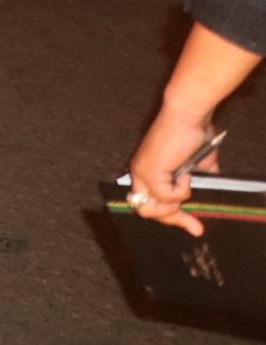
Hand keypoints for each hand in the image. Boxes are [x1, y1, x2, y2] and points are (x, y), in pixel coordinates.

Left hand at [125, 106, 219, 236]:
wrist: (188, 117)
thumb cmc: (193, 138)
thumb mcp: (197, 170)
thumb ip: (196, 188)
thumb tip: (205, 208)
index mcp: (147, 174)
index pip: (148, 206)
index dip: (170, 218)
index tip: (193, 225)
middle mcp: (139, 174)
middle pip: (147, 213)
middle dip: (174, 220)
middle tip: (196, 226)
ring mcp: (142, 174)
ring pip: (152, 210)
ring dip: (176, 204)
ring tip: (186, 183)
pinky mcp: (150, 172)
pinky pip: (167, 197)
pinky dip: (182, 189)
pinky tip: (185, 171)